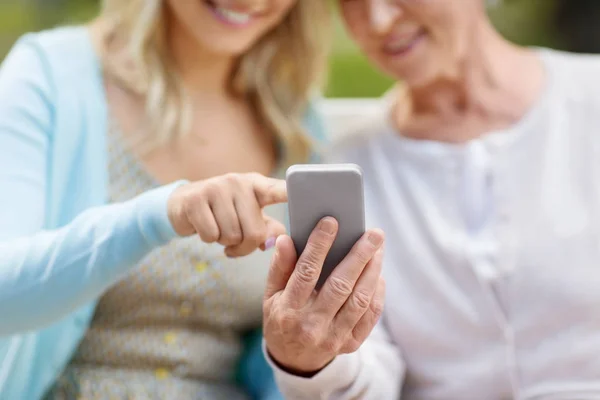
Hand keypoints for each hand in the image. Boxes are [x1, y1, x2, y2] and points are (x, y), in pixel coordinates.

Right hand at [167, 173, 286, 257]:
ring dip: (226, 243)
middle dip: (245, 247)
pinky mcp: (195, 198)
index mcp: (257, 185)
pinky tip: (205, 229)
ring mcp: (216, 187)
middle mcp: (238, 181)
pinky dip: (209, 240)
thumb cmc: (225, 214)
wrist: (183, 204)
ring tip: (221, 233)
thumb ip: (268, 228)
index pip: (279, 189)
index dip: (293, 192)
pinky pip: (211, 235)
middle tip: (235, 246)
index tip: (314, 192)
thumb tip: (276, 240)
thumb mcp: (249, 217)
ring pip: (232, 236)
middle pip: (254, 231)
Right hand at [263, 217, 384, 374]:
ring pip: (360, 300)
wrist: (293, 361)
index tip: (331, 222)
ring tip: (378, 249)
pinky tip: (378, 274)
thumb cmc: (281, 318)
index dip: (319, 245)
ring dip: (372, 271)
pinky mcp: (350, 344)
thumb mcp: (270, 295)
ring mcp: (333, 338)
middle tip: (373, 233)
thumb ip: (279, 267)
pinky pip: (370, 316)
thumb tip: (287, 239)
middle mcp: (312, 326)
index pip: (306, 273)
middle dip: (359, 256)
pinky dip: (377, 293)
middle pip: (340, 285)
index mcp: (288, 310)